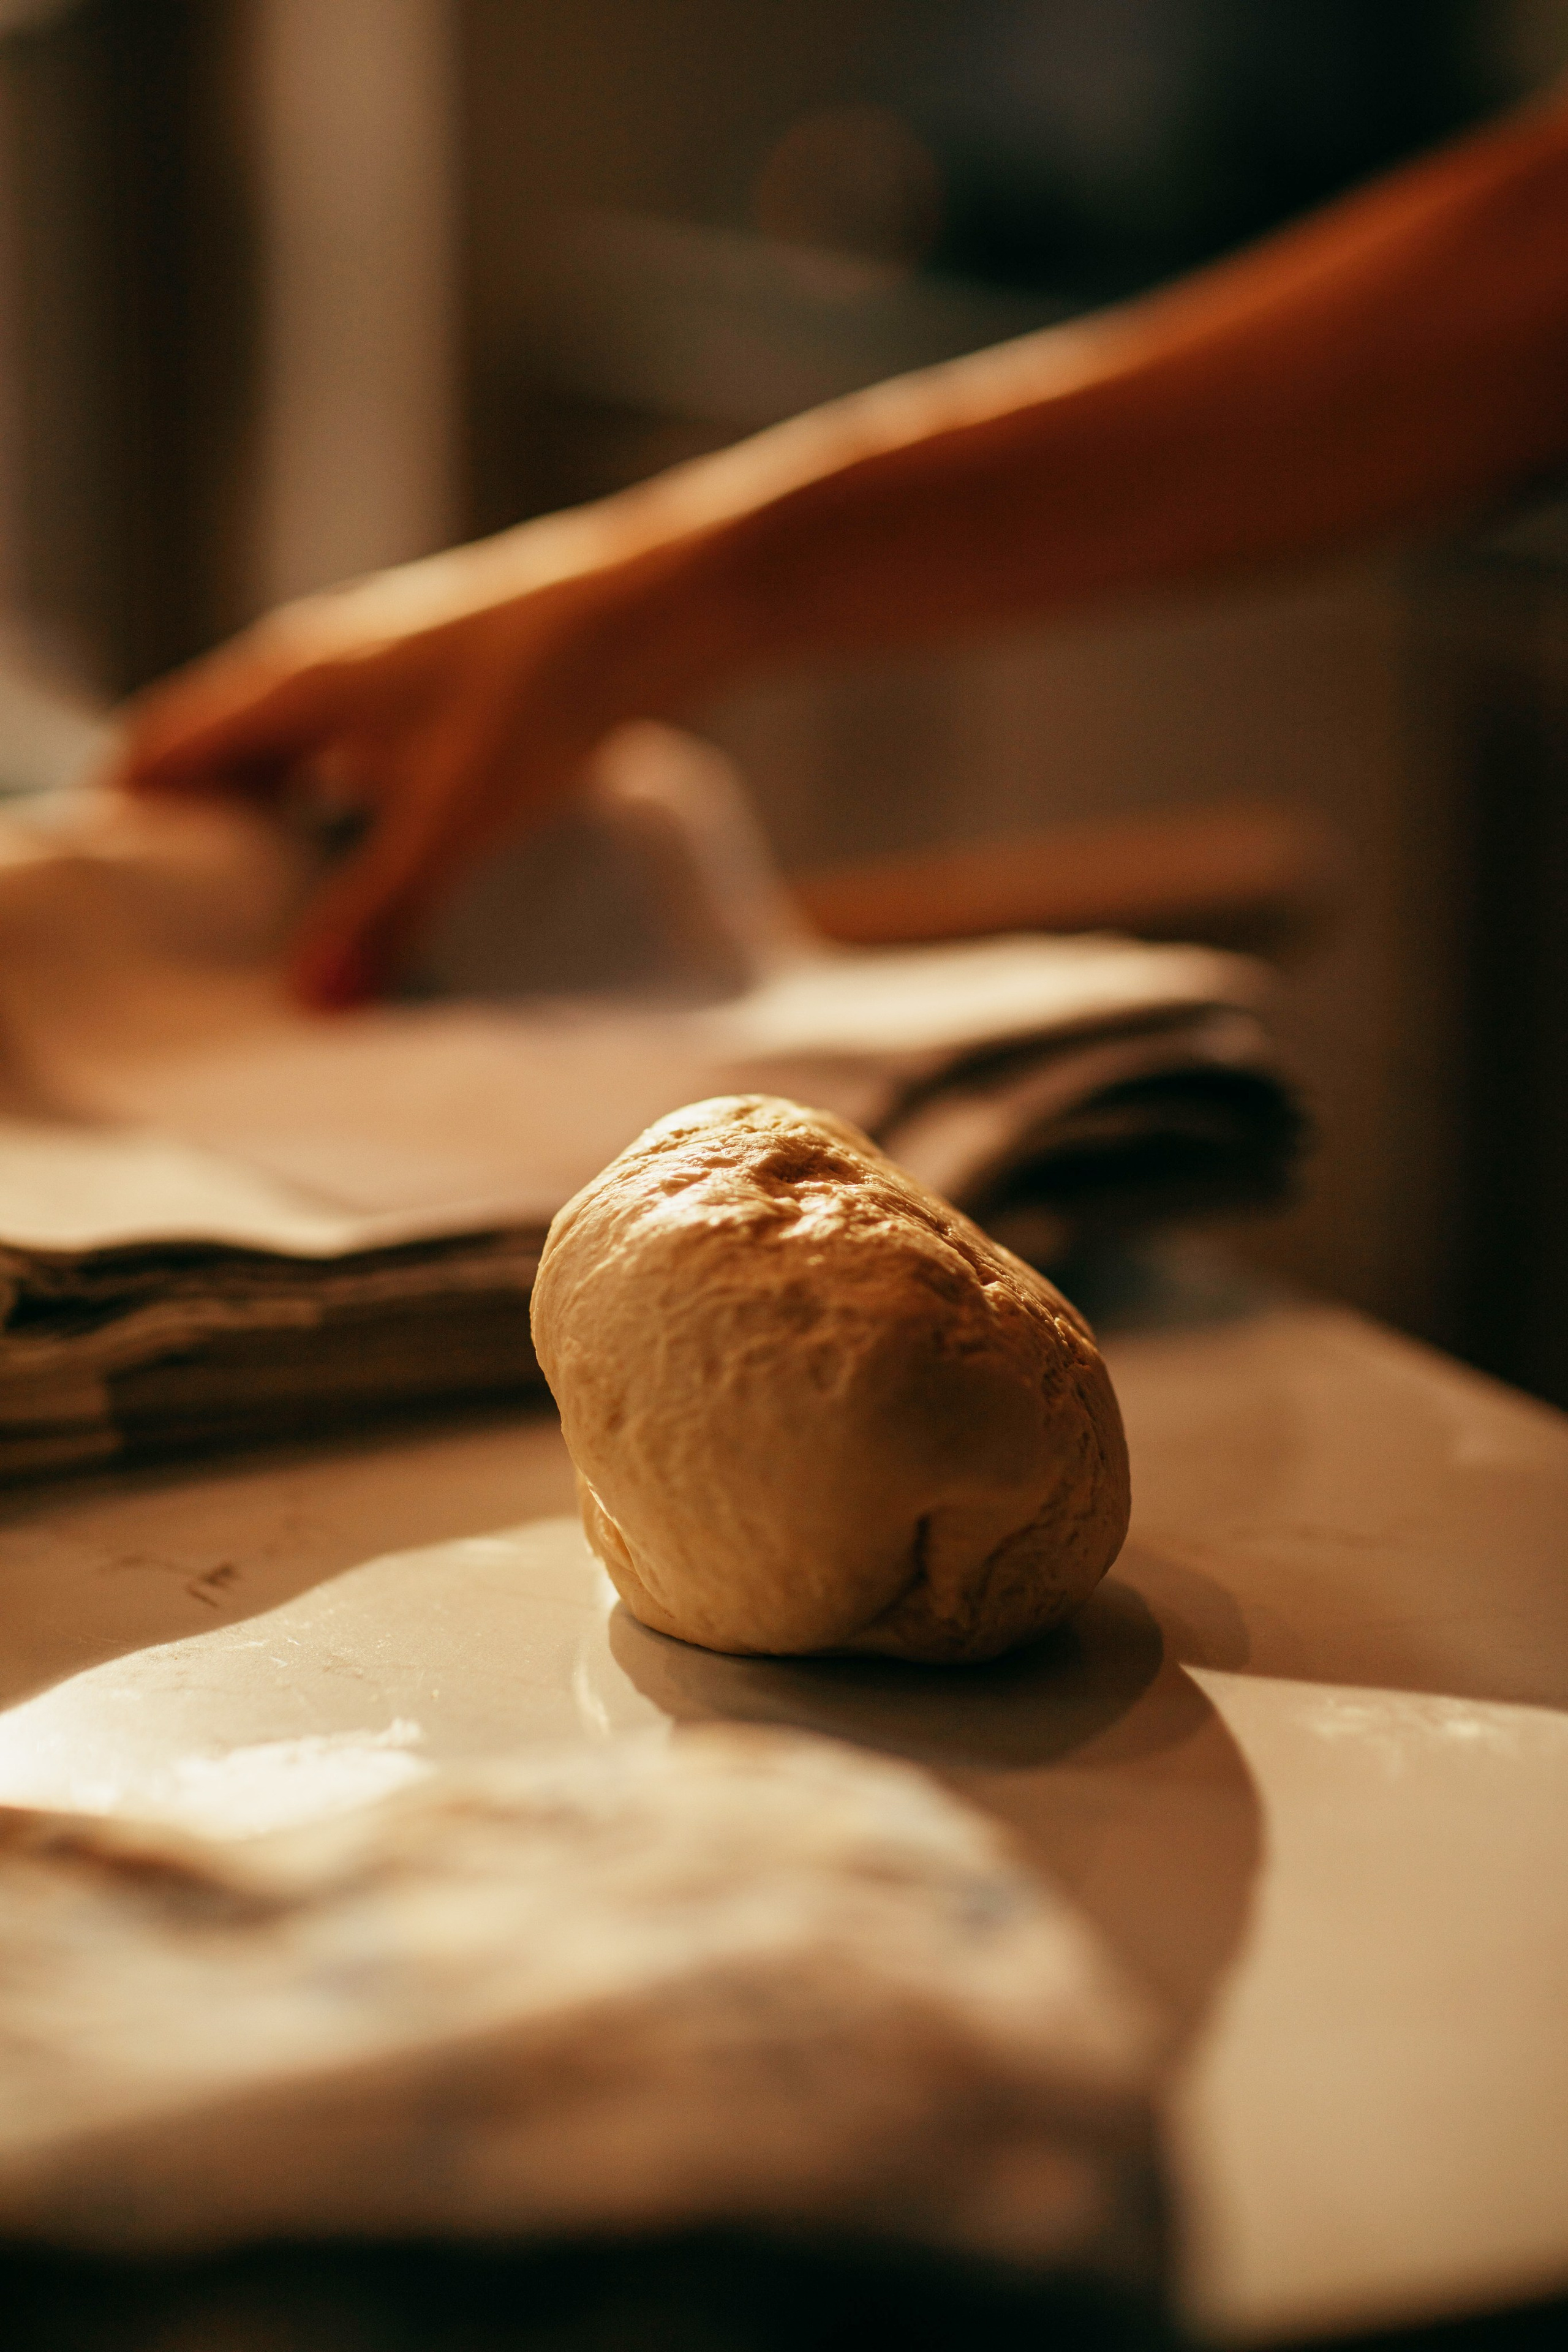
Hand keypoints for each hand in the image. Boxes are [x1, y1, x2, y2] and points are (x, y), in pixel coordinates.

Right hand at [111, 515, 713, 1006]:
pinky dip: (332, 819)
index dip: (123, 819)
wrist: (647, 614)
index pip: (161, 749)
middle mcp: (316, 673)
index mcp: (291, 686)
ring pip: (285, 764)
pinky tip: (364, 875)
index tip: (110, 901)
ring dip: (267, 834)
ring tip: (268, 928)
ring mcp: (372, 679)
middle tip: (185, 940)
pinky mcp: (427, 696)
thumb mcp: (456, 815)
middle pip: (214, 761)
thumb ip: (384, 907)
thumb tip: (313, 1000)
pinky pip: (344, 764)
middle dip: (192, 843)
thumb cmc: (543, 691)